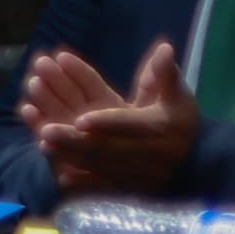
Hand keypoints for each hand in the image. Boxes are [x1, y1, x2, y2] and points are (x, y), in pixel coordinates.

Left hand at [33, 38, 196, 194]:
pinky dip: (74, 174)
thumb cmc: (180, 122)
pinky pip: (95, 182)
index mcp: (157, 128)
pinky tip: (52, 164)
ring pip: (95, 163)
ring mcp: (131, 173)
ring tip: (41, 136)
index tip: (81, 120)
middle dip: (74, 139)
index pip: (128, 125)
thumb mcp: (178, 96)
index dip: (106, 123)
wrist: (193, 163)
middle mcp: (144, 154)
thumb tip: (164, 48)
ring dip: (67, 151)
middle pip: (104, 148)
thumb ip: (165, 73)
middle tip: (46, 130)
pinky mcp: (122, 186)